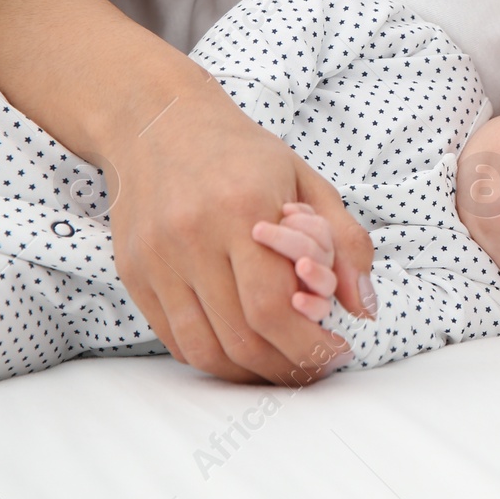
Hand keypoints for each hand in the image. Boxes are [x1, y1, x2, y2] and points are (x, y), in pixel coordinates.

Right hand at [105, 75, 375, 385]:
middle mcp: (194, 238)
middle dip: (286, 366)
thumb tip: (365, 309)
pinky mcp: (135, 274)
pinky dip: (212, 358)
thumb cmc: (243, 154)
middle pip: (241, 336)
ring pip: (205, 348)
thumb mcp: (307, 181)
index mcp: (244, 210)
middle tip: (315, 368)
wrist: (160, 124)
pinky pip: (175, 339)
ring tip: (282, 368)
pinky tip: (243, 353)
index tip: (337, 352)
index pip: (275, 305)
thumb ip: (345, 242)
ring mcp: (158, 260)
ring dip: (249, 374)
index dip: (309, 344)